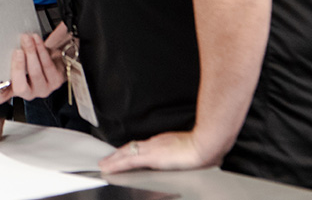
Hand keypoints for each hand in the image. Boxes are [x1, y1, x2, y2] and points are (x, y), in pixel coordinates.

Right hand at [0, 23, 69, 104]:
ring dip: (31, 53)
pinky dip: (41, 50)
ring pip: (35, 73)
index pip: (1, 97)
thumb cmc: (35, 60)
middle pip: (21, 87)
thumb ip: (10, 58)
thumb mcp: (21, 59)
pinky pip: (47, 66)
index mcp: (14, 89)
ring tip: (27, 39)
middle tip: (17, 51)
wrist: (58, 60)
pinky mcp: (56, 82)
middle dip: (18, 67)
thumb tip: (0, 44)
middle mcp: (28, 93)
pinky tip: (37, 41)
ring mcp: (43, 89)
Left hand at [99, 131, 219, 174]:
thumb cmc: (206, 149)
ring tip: (104, 164)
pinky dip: (116, 163)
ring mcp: (152, 149)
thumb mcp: (195, 152)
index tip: (125, 154)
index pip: (144, 147)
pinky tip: (108, 167)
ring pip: (127, 153)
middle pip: (132, 148)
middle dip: (119, 154)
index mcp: (165, 142)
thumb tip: (194, 161)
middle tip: (108, 160)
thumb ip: (188, 156)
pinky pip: (128, 161)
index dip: (133, 150)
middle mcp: (156, 144)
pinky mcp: (151, 157)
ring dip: (114, 159)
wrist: (207, 144)